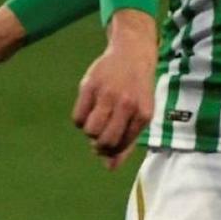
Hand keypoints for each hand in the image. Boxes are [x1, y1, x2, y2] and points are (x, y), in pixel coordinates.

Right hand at [71, 10, 156, 169]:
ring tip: (95, 122)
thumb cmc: (138, 88)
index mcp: (142, 114)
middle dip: (99, 145)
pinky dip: (80, 120)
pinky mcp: (89, 85)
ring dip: (90, 132)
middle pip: (104, 141)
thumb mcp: (140, 113)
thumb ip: (126, 141)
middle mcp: (126, 105)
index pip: (121, 146)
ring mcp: (107, 94)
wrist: (132, 51)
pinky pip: (78, 117)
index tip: (109, 144)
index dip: (112, 150)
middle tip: (99, 137)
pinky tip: (88, 111)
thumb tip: (109, 167)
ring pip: (90, 130)